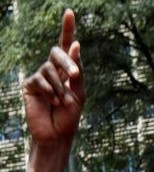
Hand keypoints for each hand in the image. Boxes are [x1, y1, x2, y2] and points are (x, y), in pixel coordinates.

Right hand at [22, 8, 84, 147]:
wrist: (58, 134)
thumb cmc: (71, 115)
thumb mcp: (79, 92)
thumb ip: (77, 70)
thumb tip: (75, 45)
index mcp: (68, 69)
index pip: (66, 45)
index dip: (67, 29)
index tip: (70, 12)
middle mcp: (53, 69)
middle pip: (57, 52)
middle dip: (66, 61)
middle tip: (74, 75)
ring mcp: (40, 76)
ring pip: (50, 69)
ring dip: (60, 87)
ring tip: (62, 102)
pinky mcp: (30, 85)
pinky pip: (40, 80)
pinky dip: (50, 92)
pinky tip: (53, 103)